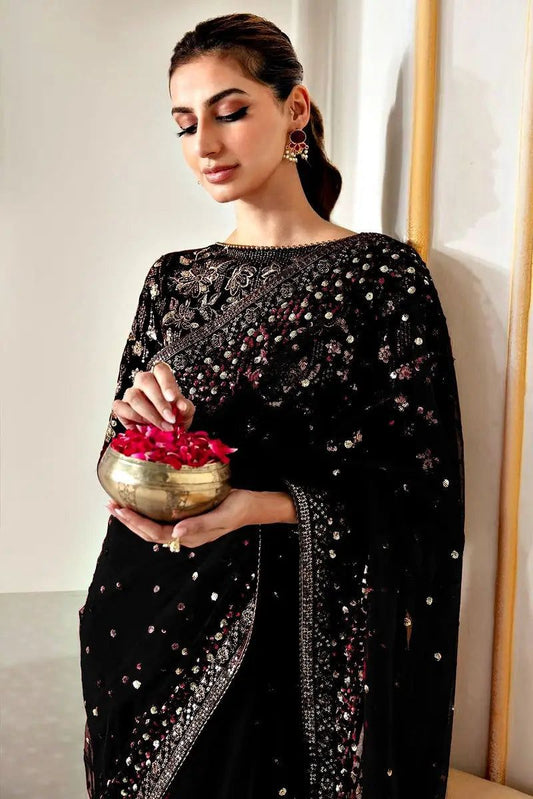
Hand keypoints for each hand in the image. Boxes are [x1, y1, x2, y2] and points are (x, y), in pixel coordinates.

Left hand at [106, 488, 254, 549]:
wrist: (253, 506)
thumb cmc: (238, 509)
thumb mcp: (221, 516)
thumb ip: (199, 525)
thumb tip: (175, 533)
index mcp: (189, 536)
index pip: (156, 533)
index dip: (136, 524)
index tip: (121, 510)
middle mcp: (183, 534)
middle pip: (149, 532)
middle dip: (128, 521)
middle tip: (111, 505)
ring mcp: (185, 526)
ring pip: (153, 526)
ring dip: (134, 518)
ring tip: (118, 505)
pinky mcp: (188, 516)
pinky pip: (162, 518)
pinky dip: (147, 511)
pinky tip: (141, 502)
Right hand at [112, 361, 195, 431]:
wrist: (164, 432)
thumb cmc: (174, 417)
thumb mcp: (185, 413)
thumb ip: (185, 408)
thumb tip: (182, 406)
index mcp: (160, 377)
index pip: (161, 370)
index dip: (166, 382)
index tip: (173, 398)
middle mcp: (143, 382)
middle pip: (145, 381)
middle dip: (159, 402)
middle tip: (170, 419)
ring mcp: (130, 393)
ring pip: (134, 396)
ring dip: (150, 414)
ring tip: (162, 426)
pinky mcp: (120, 407)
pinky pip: (121, 408)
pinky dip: (134, 418)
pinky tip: (144, 426)